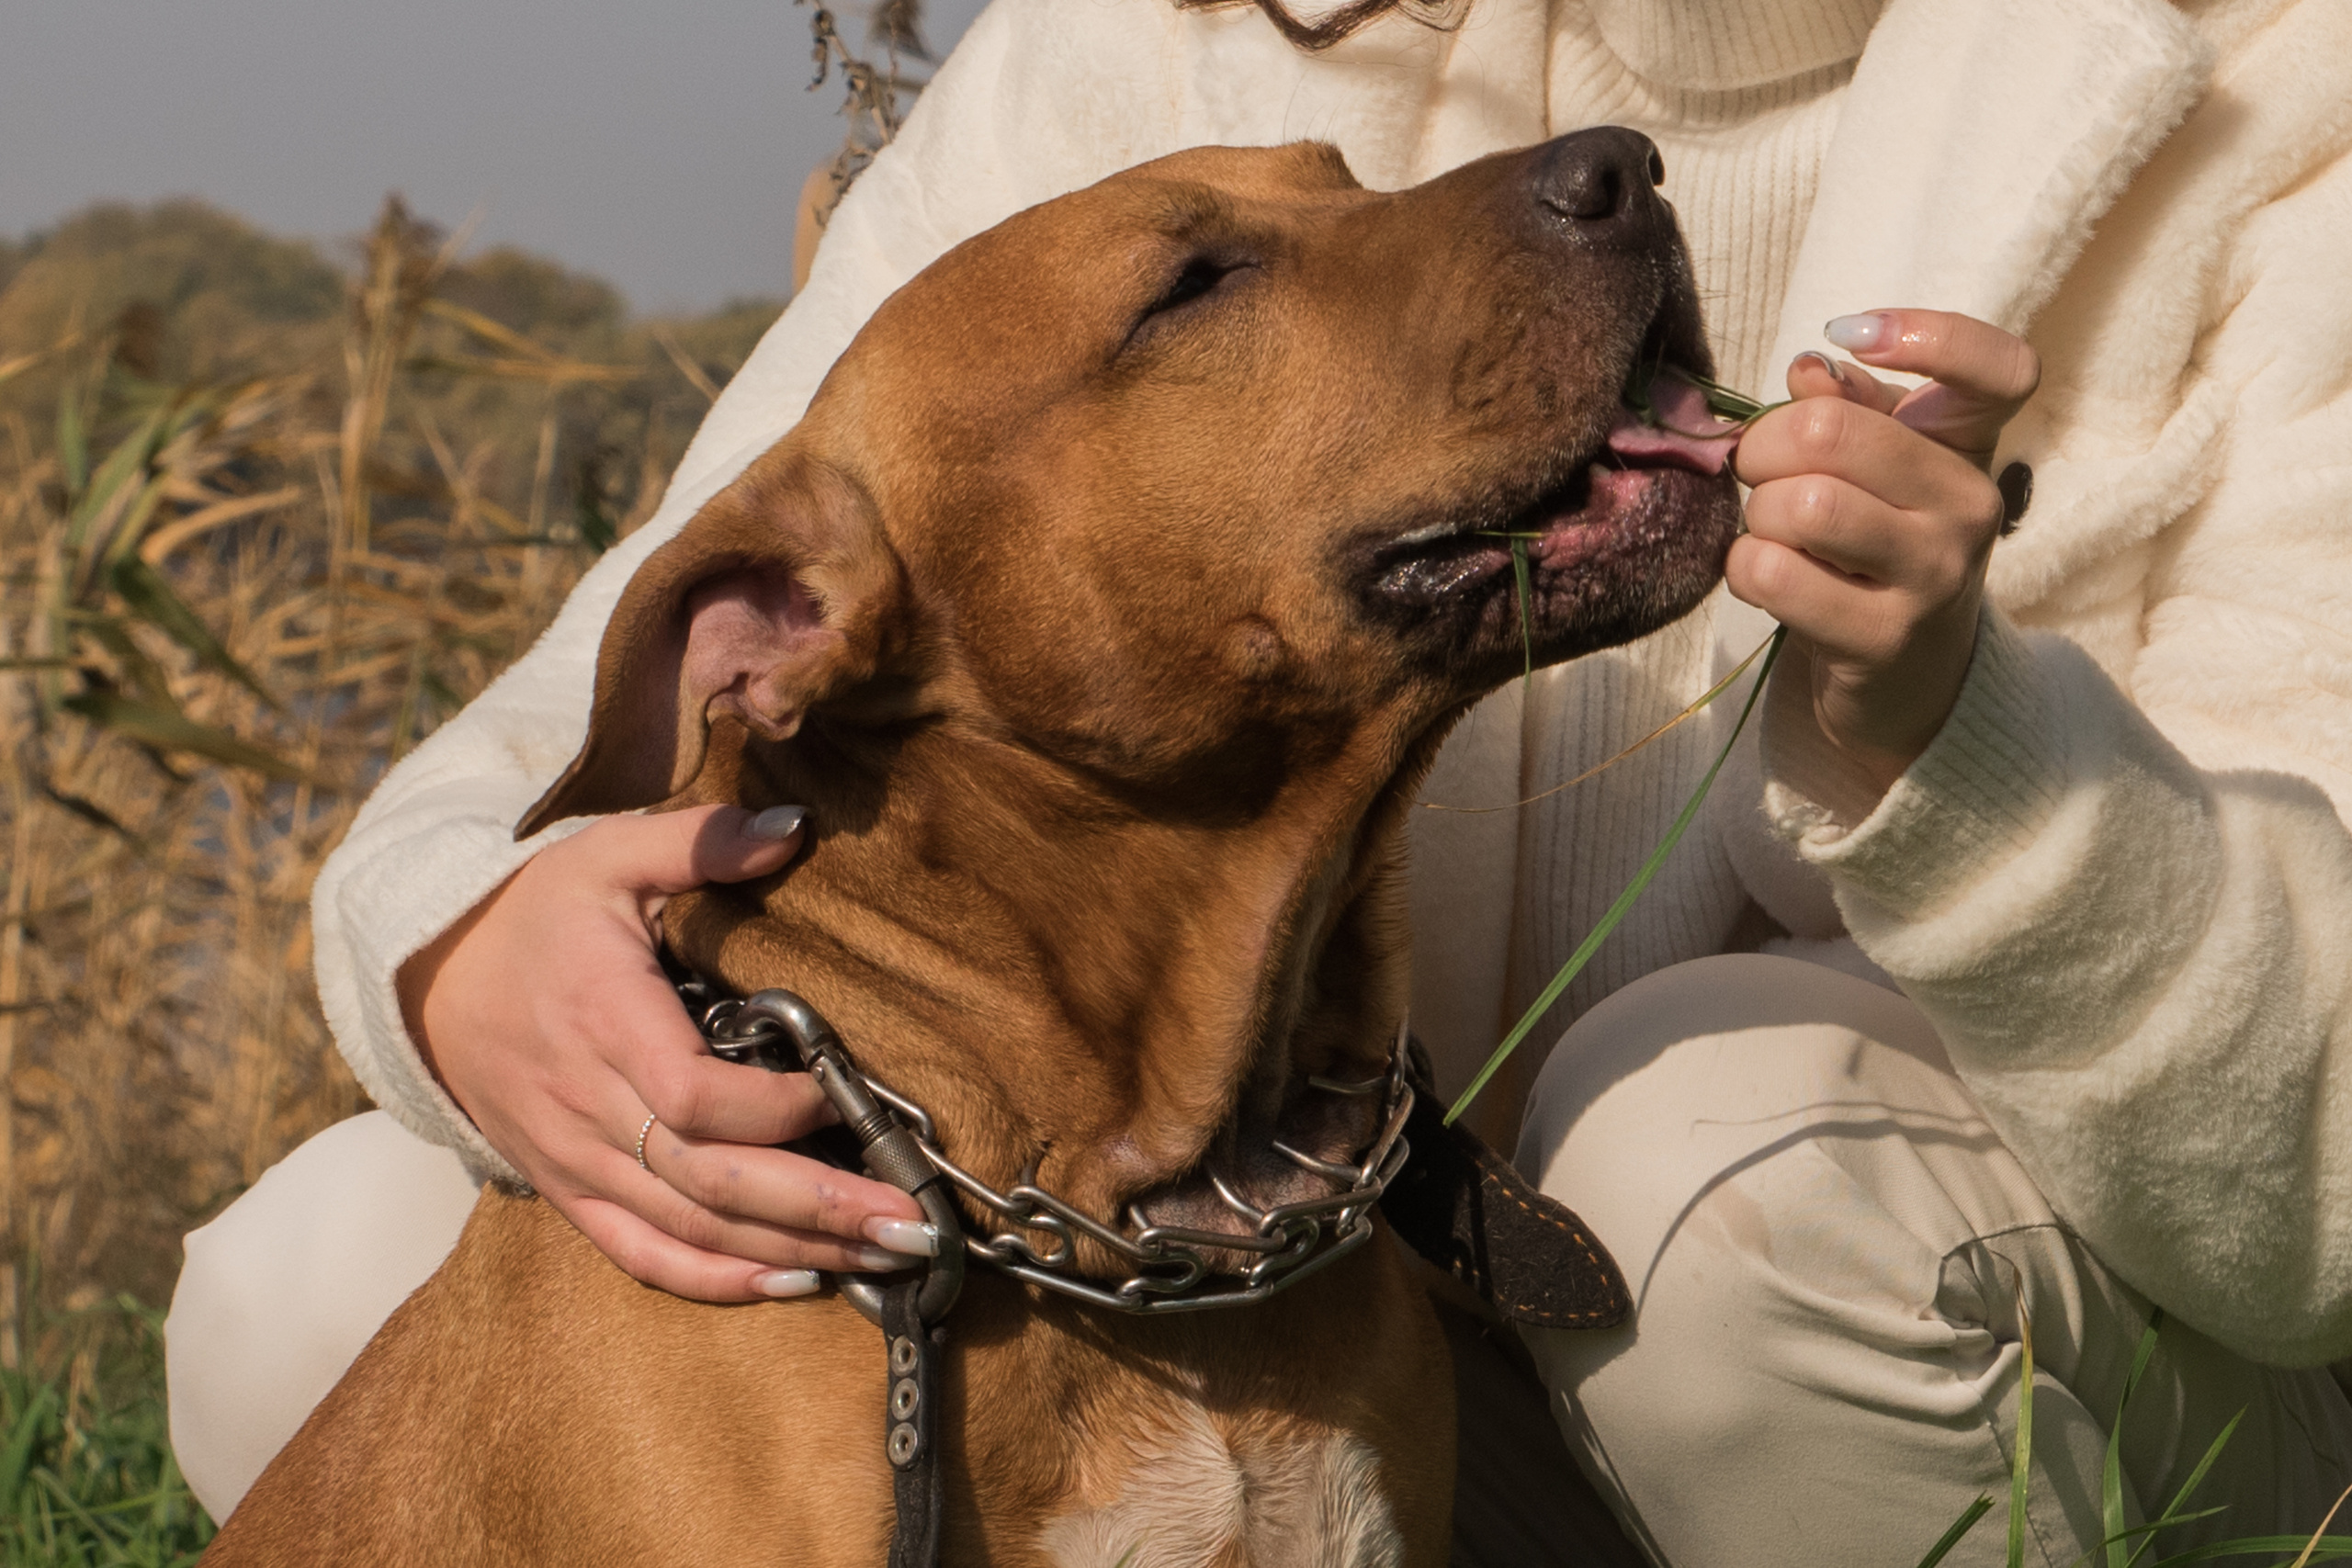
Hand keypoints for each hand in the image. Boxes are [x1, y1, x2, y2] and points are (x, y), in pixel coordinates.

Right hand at [396, 804, 931, 1301]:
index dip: (775, 1112)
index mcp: (604, 1021)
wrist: (427, 977)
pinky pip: (641, 1255)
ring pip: (688, 1228)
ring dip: (789, 1250)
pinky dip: (716, 1279)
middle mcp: (588, 1107)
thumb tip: (794, 828)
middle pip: (707, 1181)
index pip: (694, 1097)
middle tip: (908, 1226)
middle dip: (815, 1208)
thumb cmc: (533, 913)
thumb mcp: (608, 853)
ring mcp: (576, 1161)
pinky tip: (791, 1281)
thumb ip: (699, 840)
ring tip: (881, 1258)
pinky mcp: (569, 1192)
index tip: (844, 1096)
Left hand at [1728, 309, 2039, 821]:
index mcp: (1972, 448)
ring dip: (1758, 514)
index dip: (1930, 335)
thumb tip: (1812, 368)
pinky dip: (1745, 567)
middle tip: (1757, 470)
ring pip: (1802, 505)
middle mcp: (1971, 507)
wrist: (1903, 679)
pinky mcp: (1885, 638)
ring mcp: (1935, 575)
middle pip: (1833, 430)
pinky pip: (1776, 574)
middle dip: (1765, 445)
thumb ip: (1848, 408)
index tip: (1851, 335)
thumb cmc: (1877, 549)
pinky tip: (1761, 574)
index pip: (2002, 368)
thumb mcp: (1877, 471)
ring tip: (1769, 530)